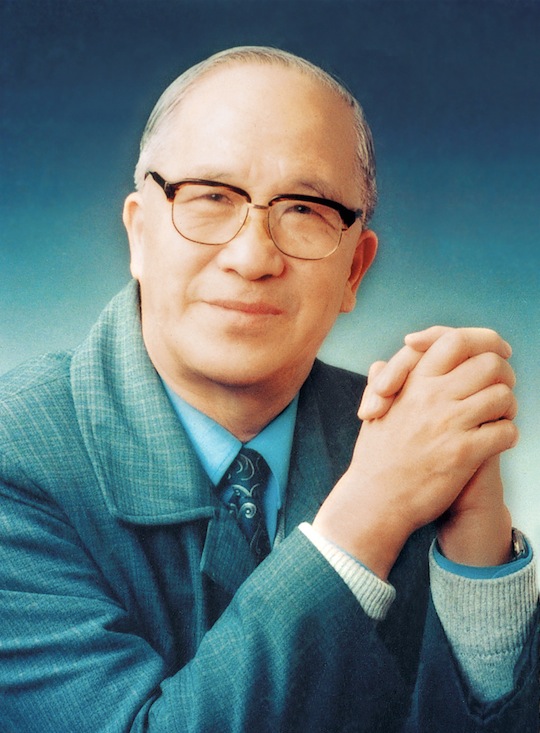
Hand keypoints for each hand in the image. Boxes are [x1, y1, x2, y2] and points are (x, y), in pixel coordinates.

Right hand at [313, 327, 516, 577]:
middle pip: (489, 363)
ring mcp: (448, 423)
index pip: (455, 340)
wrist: (374, 501)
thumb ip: (380, 383)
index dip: (482, 343)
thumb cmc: (374, 458)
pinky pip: (505, 431)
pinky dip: (507, 436)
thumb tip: (381, 364)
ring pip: (503, 396)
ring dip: (507, 408)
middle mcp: (431, 396)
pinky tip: (495, 443)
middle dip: (503, 376)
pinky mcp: (462, 453)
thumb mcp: (373, 412)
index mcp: (412, 382)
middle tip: (499, 391)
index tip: (495, 355)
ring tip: (498, 419)